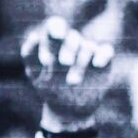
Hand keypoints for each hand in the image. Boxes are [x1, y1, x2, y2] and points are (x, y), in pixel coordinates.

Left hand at [21, 16, 114, 132]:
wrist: (68, 111)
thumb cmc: (49, 89)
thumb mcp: (36, 76)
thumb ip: (31, 56)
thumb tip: (35, 35)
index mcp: (55, 43)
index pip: (55, 26)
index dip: (57, 28)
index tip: (57, 36)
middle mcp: (72, 45)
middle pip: (72, 38)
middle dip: (68, 49)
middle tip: (64, 63)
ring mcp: (88, 52)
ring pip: (87, 47)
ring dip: (80, 63)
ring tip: (72, 81)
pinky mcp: (103, 61)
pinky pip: (106, 51)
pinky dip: (102, 55)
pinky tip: (97, 64)